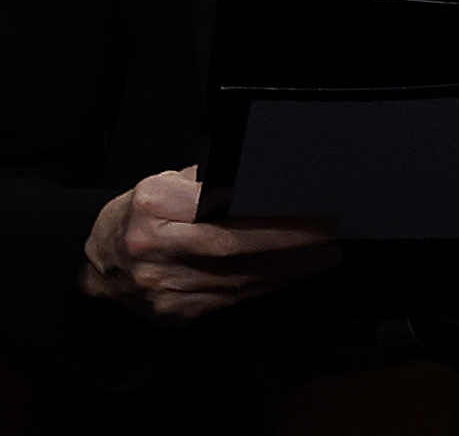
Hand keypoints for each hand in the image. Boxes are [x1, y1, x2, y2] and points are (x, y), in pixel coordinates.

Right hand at [78, 169, 336, 324]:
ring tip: (321, 256)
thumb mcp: (163, 185)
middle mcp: (155, 249)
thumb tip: (266, 180)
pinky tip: (289, 275)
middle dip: (287, 244)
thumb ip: (209, 183)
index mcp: (154, 207)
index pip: (220, 209)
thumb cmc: (139, 217)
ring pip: (237, 280)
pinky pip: (230, 300)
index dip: (267, 216)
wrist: (95, 267)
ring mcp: (163, 287)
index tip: (309, 213)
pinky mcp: (173, 313)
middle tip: (327, 238)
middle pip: (231, 248)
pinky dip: (264, 287)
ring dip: (286, 270)